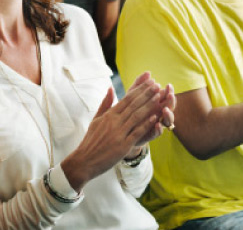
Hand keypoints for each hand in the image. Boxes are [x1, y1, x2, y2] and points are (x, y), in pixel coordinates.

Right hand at [61, 72, 162, 191]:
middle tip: (156, 85)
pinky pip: (136, 132)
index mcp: (109, 115)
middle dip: (146, 94)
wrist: (84, 160)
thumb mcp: (96, 119)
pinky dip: (146, 124)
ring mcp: (119, 133)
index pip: (127, 98)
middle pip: (133, 104)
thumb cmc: (91, 140)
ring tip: (158, 97)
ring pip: (136, 116)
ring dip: (149, 105)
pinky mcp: (123, 145)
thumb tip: (111, 88)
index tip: (148, 83)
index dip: (139, 90)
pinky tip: (154, 118)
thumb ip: (105, 104)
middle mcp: (114, 122)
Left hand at [125, 77, 175, 157]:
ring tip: (165, 110)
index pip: (166, 96)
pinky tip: (157, 124)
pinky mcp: (149, 134)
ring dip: (168, 115)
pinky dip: (158, 129)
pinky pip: (156, 133)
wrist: (121, 129)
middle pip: (169, 107)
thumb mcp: (132, 95)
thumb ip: (139, 84)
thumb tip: (148, 72)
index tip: (169, 85)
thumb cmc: (128, 109)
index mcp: (156, 103)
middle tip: (170, 95)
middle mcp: (158, 114)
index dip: (169, 91)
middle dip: (171, 101)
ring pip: (167, 121)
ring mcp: (155, 124)